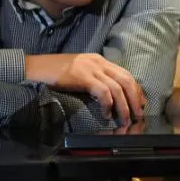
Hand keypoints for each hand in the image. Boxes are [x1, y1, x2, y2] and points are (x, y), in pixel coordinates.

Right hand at [25, 53, 145, 124]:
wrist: (38, 67)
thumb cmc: (56, 71)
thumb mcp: (81, 70)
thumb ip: (95, 77)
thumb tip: (109, 95)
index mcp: (100, 60)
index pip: (126, 74)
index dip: (136, 89)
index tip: (141, 102)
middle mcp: (99, 62)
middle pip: (126, 80)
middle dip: (136, 98)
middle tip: (139, 114)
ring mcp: (91, 69)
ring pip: (117, 88)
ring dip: (124, 106)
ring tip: (125, 120)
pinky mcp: (83, 77)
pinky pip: (103, 91)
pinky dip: (108, 104)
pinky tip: (106, 115)